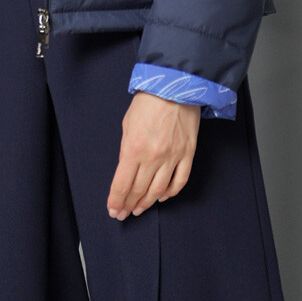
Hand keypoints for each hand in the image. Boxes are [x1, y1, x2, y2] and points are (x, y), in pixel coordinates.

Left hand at [107, 91, 199, 219]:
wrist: (175, 86)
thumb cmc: (148, 101)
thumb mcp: (127, 123)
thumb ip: (126, 149)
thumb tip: (126, 170)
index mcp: (134, 148)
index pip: (122, 184)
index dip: (116, 200)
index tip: (113, 210)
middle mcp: (153, 157)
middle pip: (139, 190)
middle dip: (129, 205)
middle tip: (124, 213)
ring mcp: (172, 157)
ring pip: (159, 191)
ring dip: (147, 203)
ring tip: (139, 209)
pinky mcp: (188, 154)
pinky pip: (179, 181)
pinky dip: (171, 193)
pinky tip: (163, 197)